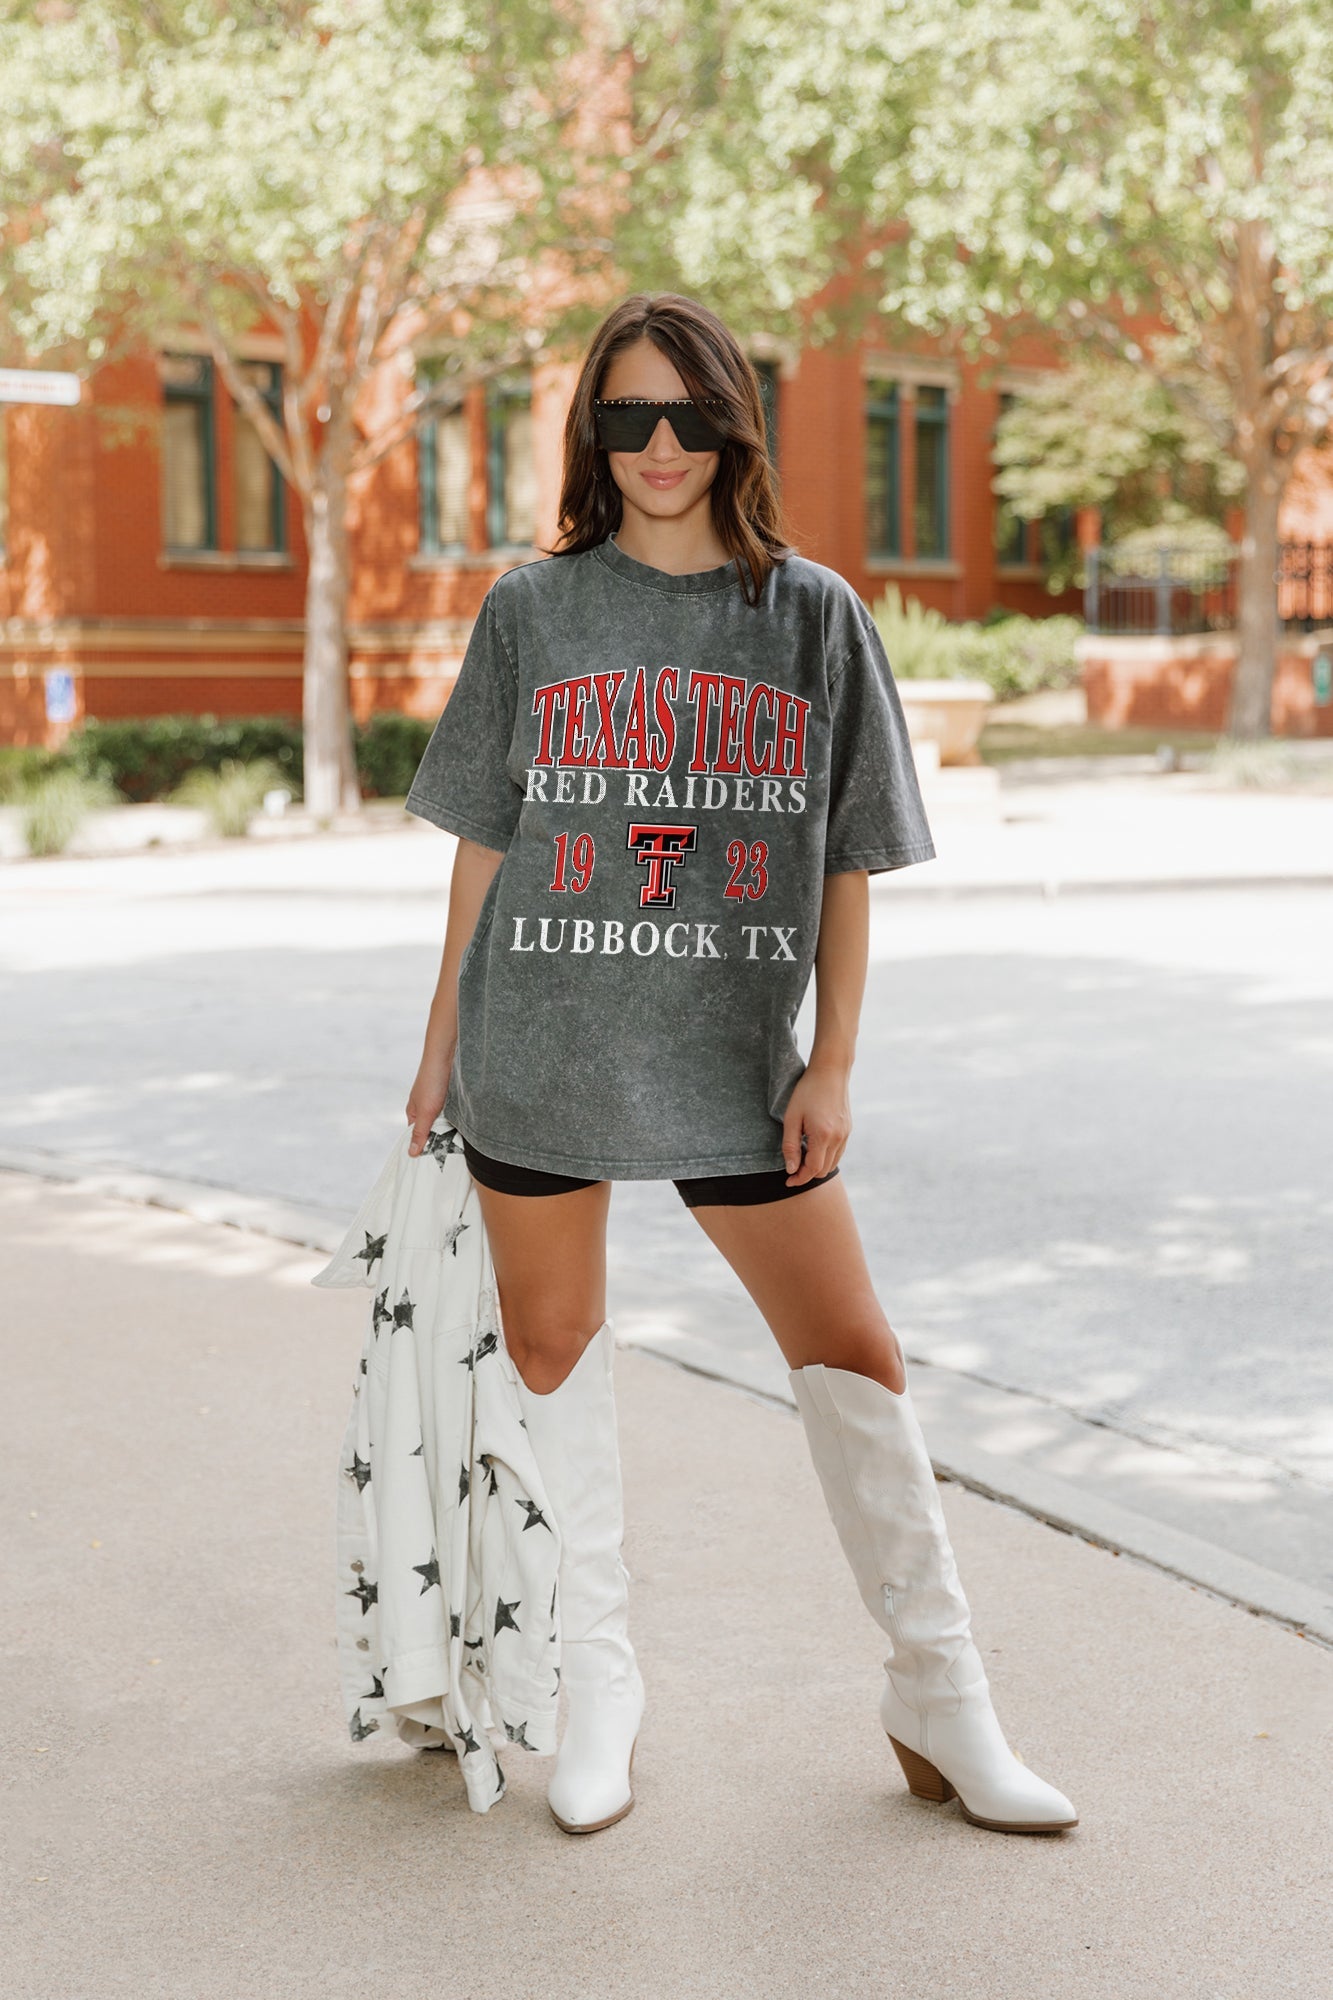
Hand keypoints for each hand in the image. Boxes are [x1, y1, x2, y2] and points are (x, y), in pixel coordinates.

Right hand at [406, 1044, 454, 1156]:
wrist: (447, 1053)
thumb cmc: (432, 1080)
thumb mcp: (426, 1111)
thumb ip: (420, 1133)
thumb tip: (411, 1154)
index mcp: (414, 1112)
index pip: (418, 1137)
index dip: (425, 1149)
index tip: (435, 1163)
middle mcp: (426, 1108)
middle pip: (433, 1131)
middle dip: (441, 1141)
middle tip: (452, 1157)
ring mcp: (440, 1102)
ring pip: (446, 1123)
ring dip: (452, 1130)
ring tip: (462, 1145)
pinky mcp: (453, 1096)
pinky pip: (456, 1113)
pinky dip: (460, 1120)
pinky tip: (469, 1127)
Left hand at [781, 1059, 851, 1185]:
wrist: (830, 1072)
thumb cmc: (807, 1092)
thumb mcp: (792, 1118)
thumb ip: (790, 1145)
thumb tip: (791, 1169)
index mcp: (823, 1135)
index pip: (812, 1169)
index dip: (799, 1178)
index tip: (788, 1181)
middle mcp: (838, 1138)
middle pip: (824, 1170)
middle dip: (807, 1174)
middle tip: (792, 1169)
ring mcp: (846, 1134)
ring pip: (833, 1163)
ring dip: (817, 1166)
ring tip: (802, 1158)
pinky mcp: (848, 1130)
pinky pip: (838, 1152)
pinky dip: (826, 1156)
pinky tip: (814, 1147)